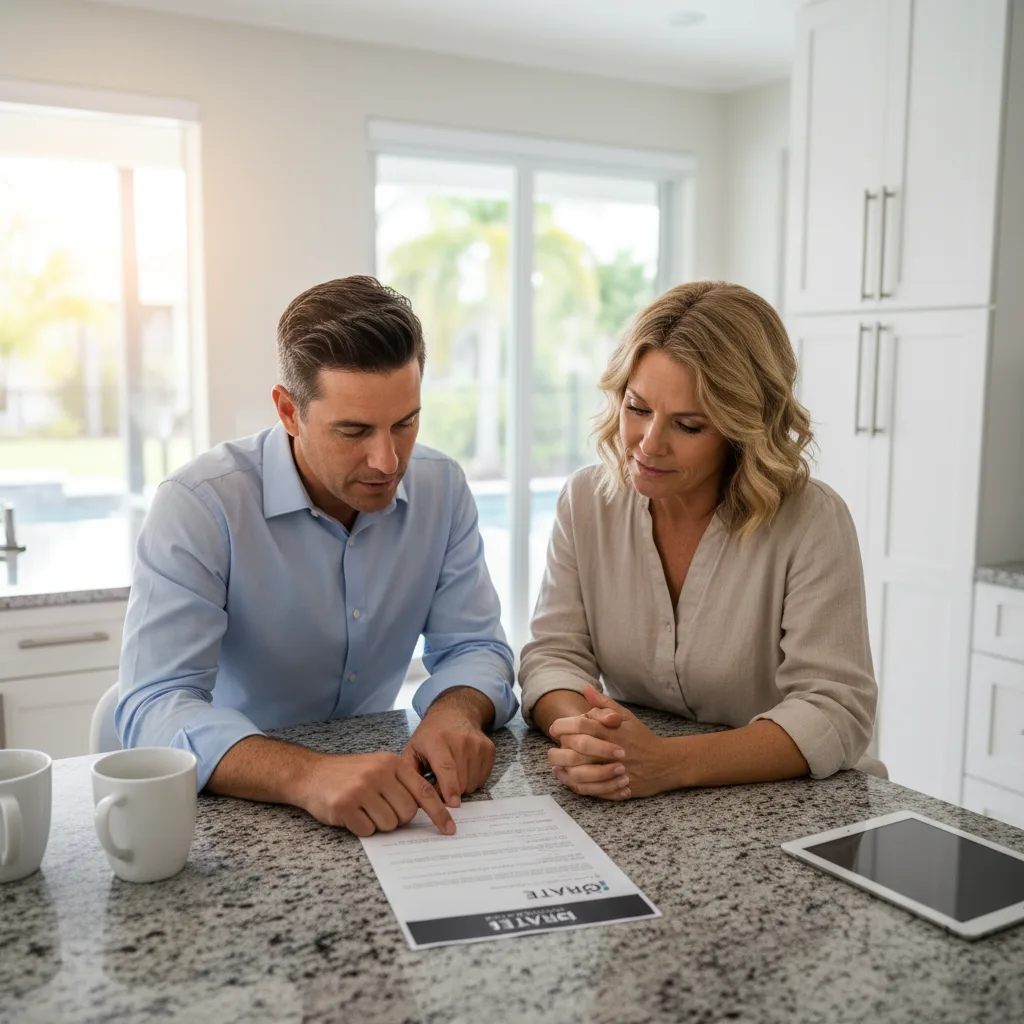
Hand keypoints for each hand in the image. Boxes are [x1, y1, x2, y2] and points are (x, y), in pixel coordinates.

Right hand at [297, 751, 455, 836]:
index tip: (449, 828)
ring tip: (364, 809)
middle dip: (397, 818)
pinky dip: (362, 828)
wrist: (311, 773)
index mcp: (392, 763)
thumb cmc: (350, 774)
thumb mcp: (379, 768)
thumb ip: (403, 783)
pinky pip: (368, 831)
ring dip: (378, 823)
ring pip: (389, 824)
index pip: (424, 791)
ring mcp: (361, 789)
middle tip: (381, 808)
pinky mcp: (344, 805)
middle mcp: (378, 773)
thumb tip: (431, 808)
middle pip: (407, 813)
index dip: (439, 813)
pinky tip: (352, 815)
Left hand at [403, 687, 495, 806]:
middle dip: (449, 791)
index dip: (449, 787)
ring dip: (461, 786)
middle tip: (440, 784)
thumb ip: (409, 773)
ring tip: (452, 773)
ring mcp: (477, 744)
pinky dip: (472, 780)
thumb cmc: (431, 735)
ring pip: (472, 783)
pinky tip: (463, 768)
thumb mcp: (413, 748)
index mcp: (437, 741)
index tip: (452, 804)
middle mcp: (461, 741)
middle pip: (460, 781)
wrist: (455, 713)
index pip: (446, 767)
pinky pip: (482, 778)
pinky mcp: (489, 749)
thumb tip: (411, 798)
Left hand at [548, 684, 677, 798]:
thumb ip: (603, 704)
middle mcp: (608, 750)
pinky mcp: (614, 787)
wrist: (664, 763)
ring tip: (556, 764)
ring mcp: (611, 770)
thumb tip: (585, 688)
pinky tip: (566, 777)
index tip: (554, 728)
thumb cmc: (641, 738)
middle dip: (558, 750)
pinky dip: (573, 784)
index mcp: (610, 731)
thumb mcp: (626, 716)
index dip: (562, 726)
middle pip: (574, 749)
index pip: (579, 724)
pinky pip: (588, 788)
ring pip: (578, 772)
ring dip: (563, 768)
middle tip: (551, 750)